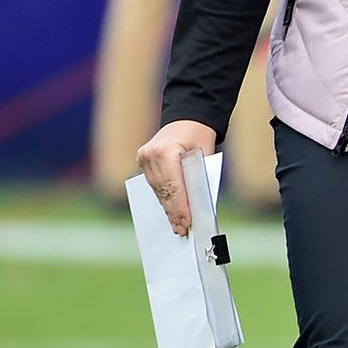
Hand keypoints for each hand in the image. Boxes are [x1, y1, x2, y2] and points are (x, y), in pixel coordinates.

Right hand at [136, 120, 219, 237]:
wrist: (187, 118)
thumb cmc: (200, 136)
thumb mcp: (205, 155)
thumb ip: (199, 178)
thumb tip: (196, 206)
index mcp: (166, 151)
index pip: (174, 186)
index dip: (181, 207)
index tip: (188, 223)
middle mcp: (150, 154)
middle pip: (164, 191)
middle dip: (174, 212)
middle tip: (182, 230)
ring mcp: (144, 157)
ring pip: (157, 190)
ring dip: (167, 208)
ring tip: (177, 226)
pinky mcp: (142, 159)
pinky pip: (154, 184)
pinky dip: (163, 198)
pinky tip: (169, 212)